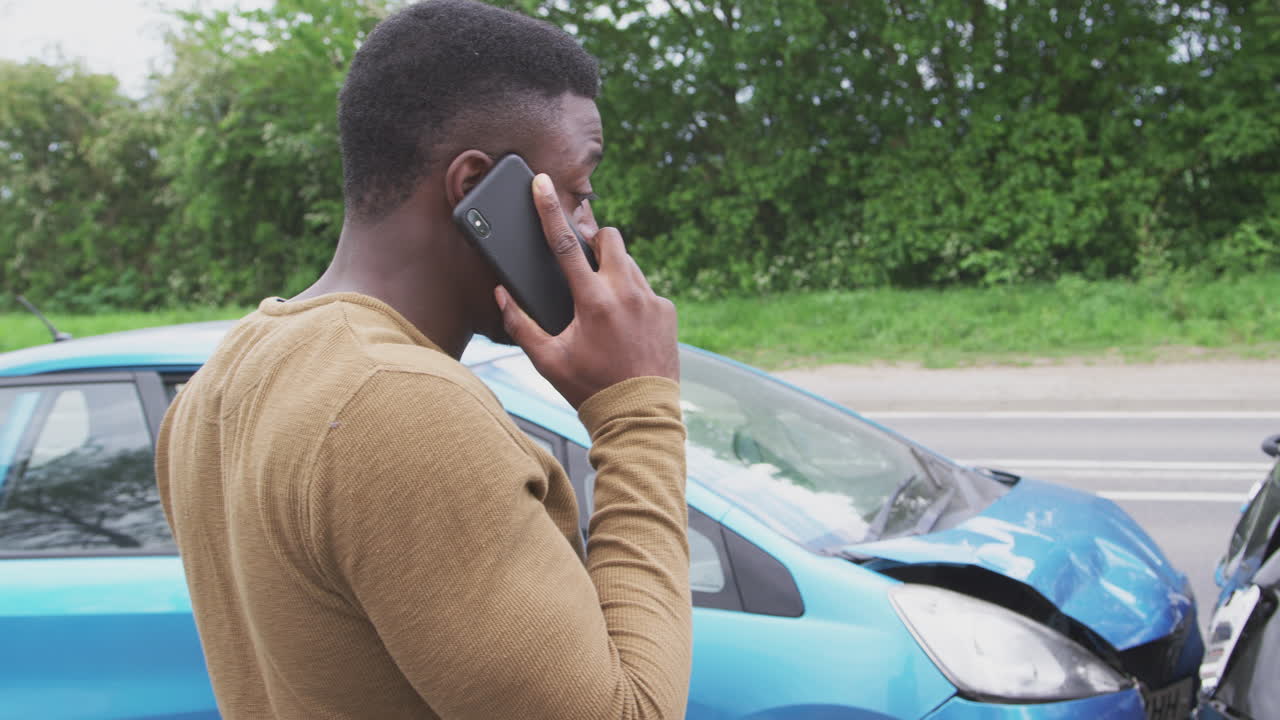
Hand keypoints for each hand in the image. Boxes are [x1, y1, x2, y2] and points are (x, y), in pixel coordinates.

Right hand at [495, 173, 678, 408]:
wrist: (639, 414)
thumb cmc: (589, 388)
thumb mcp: (547, 361)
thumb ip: (520, 325)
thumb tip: (501, 294)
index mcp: (593, 302)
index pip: (566, 244)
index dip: (550, 210)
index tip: (542, 183)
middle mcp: (626, 293)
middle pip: (609, 237)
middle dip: (594, 239)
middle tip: (583, 261)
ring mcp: (651, 300)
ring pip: (628, 262)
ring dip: (612, 269)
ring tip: (601, 303)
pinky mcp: (668, 310)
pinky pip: (645, 288)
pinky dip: (631, 295)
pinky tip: (624, 323)